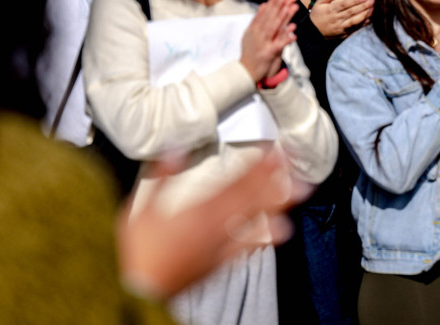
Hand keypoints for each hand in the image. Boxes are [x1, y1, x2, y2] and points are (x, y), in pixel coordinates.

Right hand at [118, 150, 312, 298]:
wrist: (139, 290)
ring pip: (254, 222)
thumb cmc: (139, 252)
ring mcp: (218, 247)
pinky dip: (262, 239)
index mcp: (199, 210)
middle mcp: (214, 227)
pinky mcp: (216, 265)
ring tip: (300, 197)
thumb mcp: (142, 208)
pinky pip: (244, 249)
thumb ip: (161, 177)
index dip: (258, 167)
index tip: (275, 154)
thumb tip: (174, 149)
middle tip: (297, 169)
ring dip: (278, 207)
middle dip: (275, 182)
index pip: (236, 183)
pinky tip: (279, 233)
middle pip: (251, 200)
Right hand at [240, 0, 297, 82]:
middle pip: (270, 17)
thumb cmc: (250, 52)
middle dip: (280, 5)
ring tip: (293, 7)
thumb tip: (263, 5)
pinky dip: (286, 39)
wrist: (245, 71)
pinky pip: (279, 45)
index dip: (272, 3)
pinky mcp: (268, 53)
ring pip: (275, 27)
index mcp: (254, 29)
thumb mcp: (250, 34)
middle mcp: (258, 34)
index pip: (264, 13)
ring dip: (284, 17)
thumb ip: (257, 20)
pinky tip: (294, 34)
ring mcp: (263, 43)